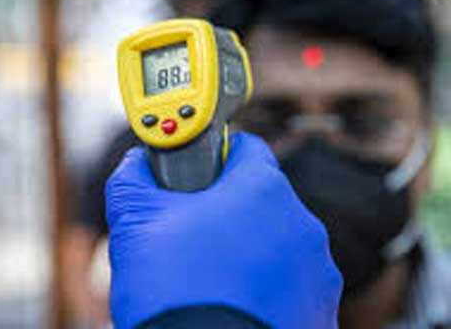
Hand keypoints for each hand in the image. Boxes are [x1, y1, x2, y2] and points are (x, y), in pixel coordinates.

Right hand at [105, 133, 341, 328]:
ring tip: (213, 276)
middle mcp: (300, 223)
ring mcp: (316, 270)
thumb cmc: (174, 292)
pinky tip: (235, 300)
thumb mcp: (135, 224)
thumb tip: (136, 164)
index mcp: (261, 188)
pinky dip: (267, 288)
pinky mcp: (321, 309)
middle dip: (229, 211)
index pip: (245, 147)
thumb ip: (134, 179)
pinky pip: (291, 284)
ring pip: (278, 243)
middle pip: (261, 199)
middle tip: (194, 235)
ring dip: (251, 251)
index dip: (216, 156)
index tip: (198, 175)